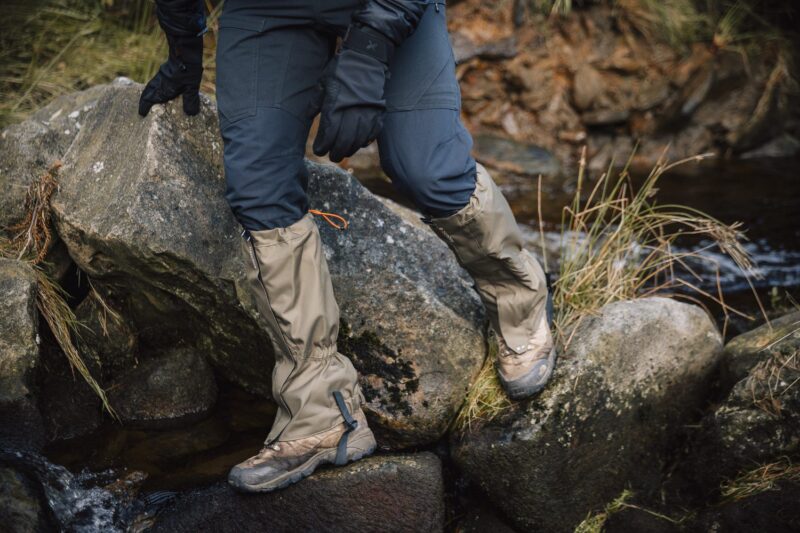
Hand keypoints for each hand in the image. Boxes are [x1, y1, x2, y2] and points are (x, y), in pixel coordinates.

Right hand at [139, 33, 202, 116]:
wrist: (185, 51)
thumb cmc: (189, 69)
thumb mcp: (192, 87)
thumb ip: (190, 100)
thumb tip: (190, 114)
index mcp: (164, 88)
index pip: (151, 99)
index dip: (145, 106)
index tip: (141, 113)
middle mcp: (161, 82)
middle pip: (148, 91)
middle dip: (144, 100)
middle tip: (141, 107)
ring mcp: (162, 75)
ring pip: (151, 85)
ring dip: (148, 92)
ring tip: (147, 98)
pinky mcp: (166, 69)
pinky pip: (157, 80)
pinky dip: (154, 85)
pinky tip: (160, 86)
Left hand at [312, 27, 392, 162]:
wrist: (366, 57)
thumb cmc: (341, 69)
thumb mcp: (323, 82)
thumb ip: (316, 101)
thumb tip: (309, 116)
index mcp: (335, 106)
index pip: (328, 134)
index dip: (323, 145)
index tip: (319, 150)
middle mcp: (351, 113)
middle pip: (344, 141)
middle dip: (336, 152)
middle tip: (332, 156)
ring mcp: (367, 113)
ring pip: (359, 140)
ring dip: (351, 149)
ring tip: (344, 152)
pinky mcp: (378, 112)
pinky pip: (373, 133)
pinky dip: (367, 140)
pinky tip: (361, 143)